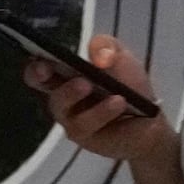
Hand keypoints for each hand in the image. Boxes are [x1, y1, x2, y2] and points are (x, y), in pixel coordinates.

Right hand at [27, 35, 174, 166]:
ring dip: (72, 92)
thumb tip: (98, 55)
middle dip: (39, 75)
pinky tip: (118, 101)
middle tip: (45, 68)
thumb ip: (108, 47)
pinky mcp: (83, 136)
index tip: (36, 54)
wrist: (149, 120)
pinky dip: (102, 111)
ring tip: (88, 84)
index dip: (33, 60)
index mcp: (65, 73)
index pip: (40, 67)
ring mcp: (69, 118)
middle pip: (41, 84)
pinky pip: (86, 124)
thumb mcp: (121, 57)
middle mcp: (61, 95)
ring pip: (62, 106)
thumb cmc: (128, 85)